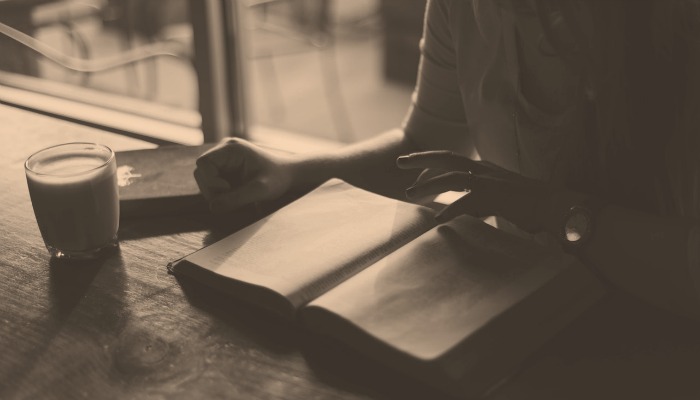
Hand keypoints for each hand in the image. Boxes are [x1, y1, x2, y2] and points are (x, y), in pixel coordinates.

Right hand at [194, 138, 294, 212]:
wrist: (287, 175)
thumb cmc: (277, 179)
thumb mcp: (260, 190)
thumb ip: (237, 199)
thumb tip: (212, 208)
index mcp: (231, 148)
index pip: (203, 163)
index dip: (210, 181)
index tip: (228, 189)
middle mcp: (224, 150)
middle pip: (201, 173)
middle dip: (213, 190)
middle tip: (235, 198)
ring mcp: (223, 159)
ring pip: (205, 180)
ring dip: (217, 193)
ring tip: (239, 196)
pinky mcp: (224, 169)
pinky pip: (212, 184)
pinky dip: (221, 194)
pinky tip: (238, 194)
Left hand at [396, 151, 552, 231]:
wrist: (554, 207)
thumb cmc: (526, 205)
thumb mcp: (496, 198)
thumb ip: (477, 200)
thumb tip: (461, 211)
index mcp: (482, 168)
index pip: (450, 160)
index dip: (429, 165)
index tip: (413, 175)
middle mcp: (484, 169)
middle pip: (446, 158)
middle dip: (420, 159)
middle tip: (398, 162)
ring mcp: (490, 181)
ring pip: (452, 177)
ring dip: (429, 185)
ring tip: (410, 195)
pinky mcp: (496, 196)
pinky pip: (467, 202)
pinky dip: (451, 209)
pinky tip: (438, 219)